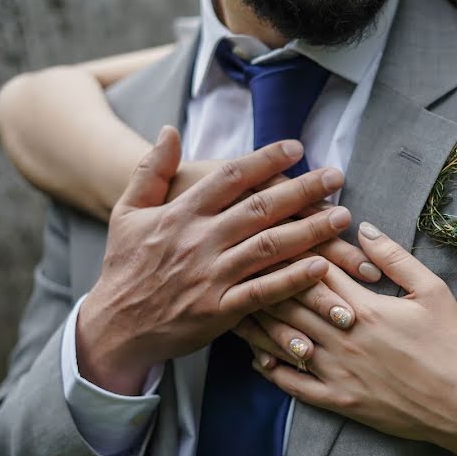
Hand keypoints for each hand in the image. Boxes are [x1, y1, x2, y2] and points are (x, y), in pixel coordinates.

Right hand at [77, 127, 350, 394]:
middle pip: (259, 208)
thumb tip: (169, 129)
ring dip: (310, 231)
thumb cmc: (125, 266)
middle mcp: (198, 241)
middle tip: (337, 175)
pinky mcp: (219, 311)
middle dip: (302, 190)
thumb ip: (151, 171)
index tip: (297, 147)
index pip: (230, 177)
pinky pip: (263, 293)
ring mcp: (210, 276)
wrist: (113, 326)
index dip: (266, 160)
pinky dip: (293, 279)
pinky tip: (322, 267)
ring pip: (268, 247)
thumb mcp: (127, 212)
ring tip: (342, 216)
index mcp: (180, 213)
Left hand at [238, 222, 456, 442]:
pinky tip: (256, 359)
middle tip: (236, 266)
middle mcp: (341, 337)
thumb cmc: (452, 344)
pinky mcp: (339, 400)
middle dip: (262, 282)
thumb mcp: (432, 290)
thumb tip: (363, 228)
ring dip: (257, 324)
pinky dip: (272, 371)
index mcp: (364, 307)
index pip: (314, 271)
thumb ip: (394, 258)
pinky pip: (295, 385)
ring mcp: (337, 371)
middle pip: (290, 303)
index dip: (289, 252)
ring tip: (233, 308)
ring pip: (284, 342)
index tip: (270, 236)